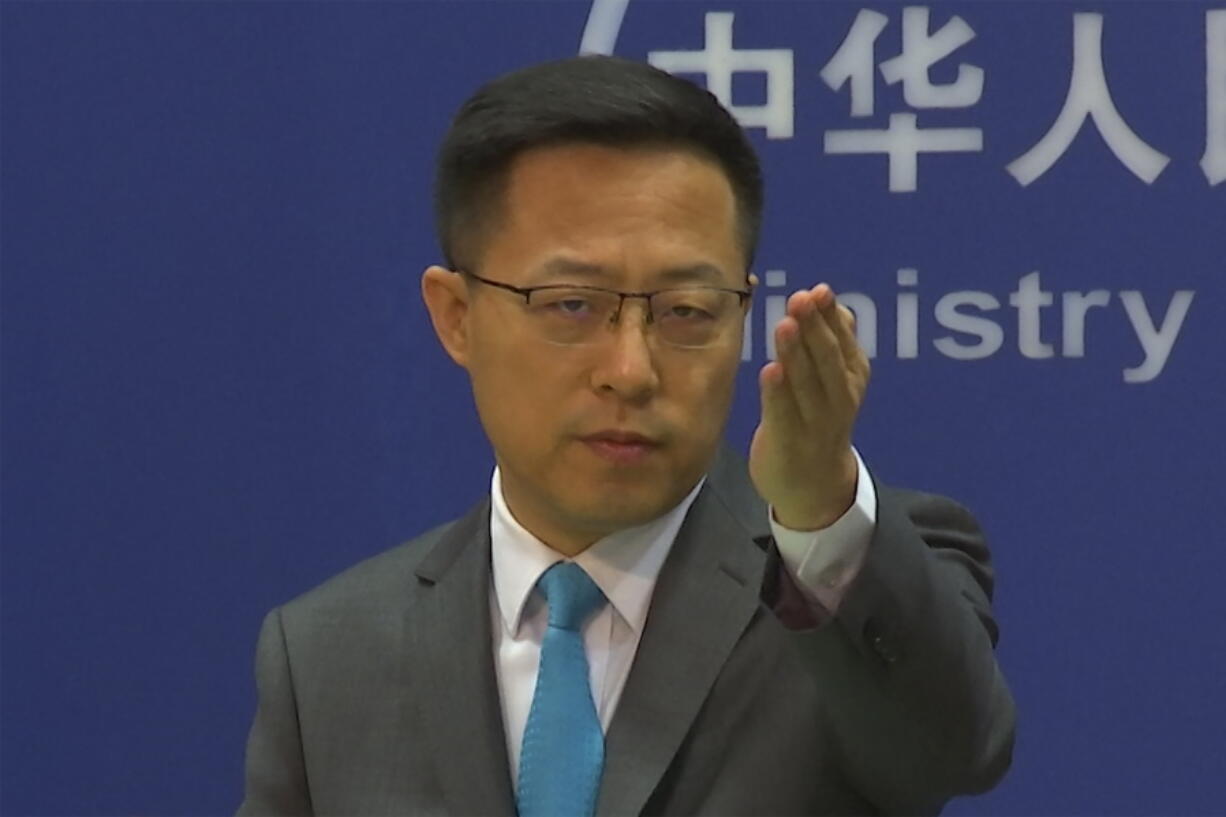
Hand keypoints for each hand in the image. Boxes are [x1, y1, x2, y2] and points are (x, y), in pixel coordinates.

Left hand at [749, 283, 870, 529]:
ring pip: (806, 383)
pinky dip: (777, 393)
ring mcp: (816, 423)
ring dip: (796, 353)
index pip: (843, 341)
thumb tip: (835, 305)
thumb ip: (835, 344)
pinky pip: (783, 414)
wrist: (815, 487)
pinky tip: (769, 369)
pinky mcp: (789, 443)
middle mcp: (840, 399)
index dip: (830, 315)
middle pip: (828, 358)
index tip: (818, 290)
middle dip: (815, 327)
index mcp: (852, 378)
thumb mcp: (836, 382)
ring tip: (784, 324)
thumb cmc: (819, 419)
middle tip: (800, 299)